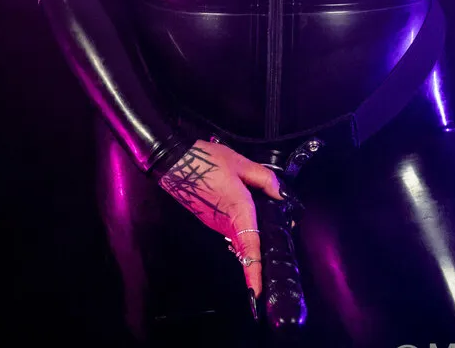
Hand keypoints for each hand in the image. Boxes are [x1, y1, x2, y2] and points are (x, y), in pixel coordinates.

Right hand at [158, 140, 283, 300]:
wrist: (174, 162)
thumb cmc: (206, 161)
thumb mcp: (240, 162)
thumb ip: (263, 178)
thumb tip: (280, 194)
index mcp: (238, 210)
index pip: (249, 247)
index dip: (254, 271)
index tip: (257, 292)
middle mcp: (226, 223)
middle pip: (246, 247)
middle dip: (260, 255)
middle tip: (279, 248)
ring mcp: (215, 223)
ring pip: (239, 238)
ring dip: (252, 240)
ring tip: (272, 230)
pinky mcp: (209, 219)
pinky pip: (230, 229)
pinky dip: (242, 229)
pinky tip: (251, 217)